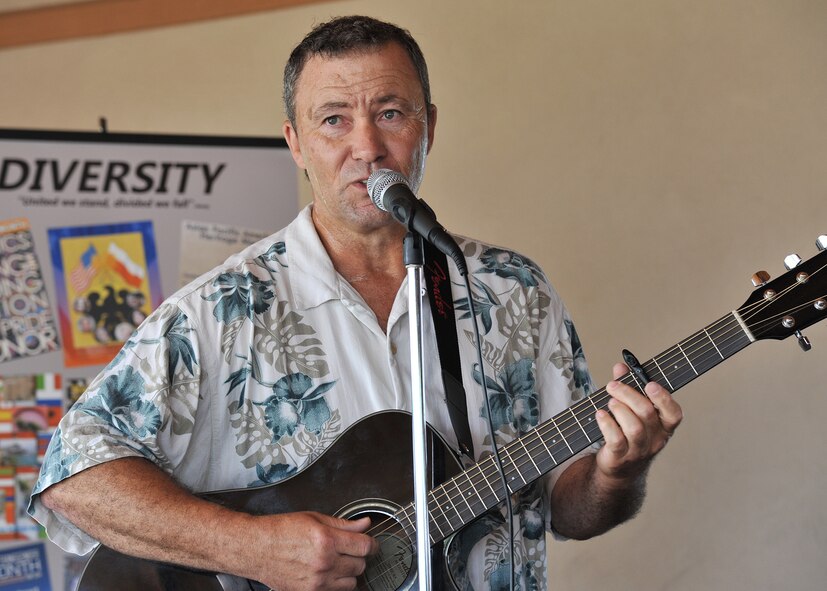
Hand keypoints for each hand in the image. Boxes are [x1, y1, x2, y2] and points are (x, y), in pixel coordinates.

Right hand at [249, 512, 378, 590]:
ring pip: (352, 582)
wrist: (256, 548)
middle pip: (361, 565)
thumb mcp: (314, 518)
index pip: (365, 546)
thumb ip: (343, 524)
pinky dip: (336, 584)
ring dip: (349, 572)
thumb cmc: (281, 530)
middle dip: (358, 556)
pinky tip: (327, 573)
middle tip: (348, 549)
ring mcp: (317, 581)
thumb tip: (364, 524)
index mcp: (327, 540)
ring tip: (336, 562)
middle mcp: (324, 563)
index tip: (370, 543)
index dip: (372, 544)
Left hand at [593, 363, 682, 482]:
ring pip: (634, 427)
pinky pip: (616, 440)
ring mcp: (639, 450)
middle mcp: (655, 439)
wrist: (619, 467)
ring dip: (619, 409)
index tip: (649, 384)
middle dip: (628, 394)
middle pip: (647, 413)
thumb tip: (621, 367)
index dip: (664, 398)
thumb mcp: (632, 409)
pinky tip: (600, 414)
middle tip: (613, 385)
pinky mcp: (620, 458)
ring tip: (610, 402)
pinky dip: (607, 424)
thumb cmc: (628, 432)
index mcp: (664, 426)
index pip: (674, 414)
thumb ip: (628, 387)